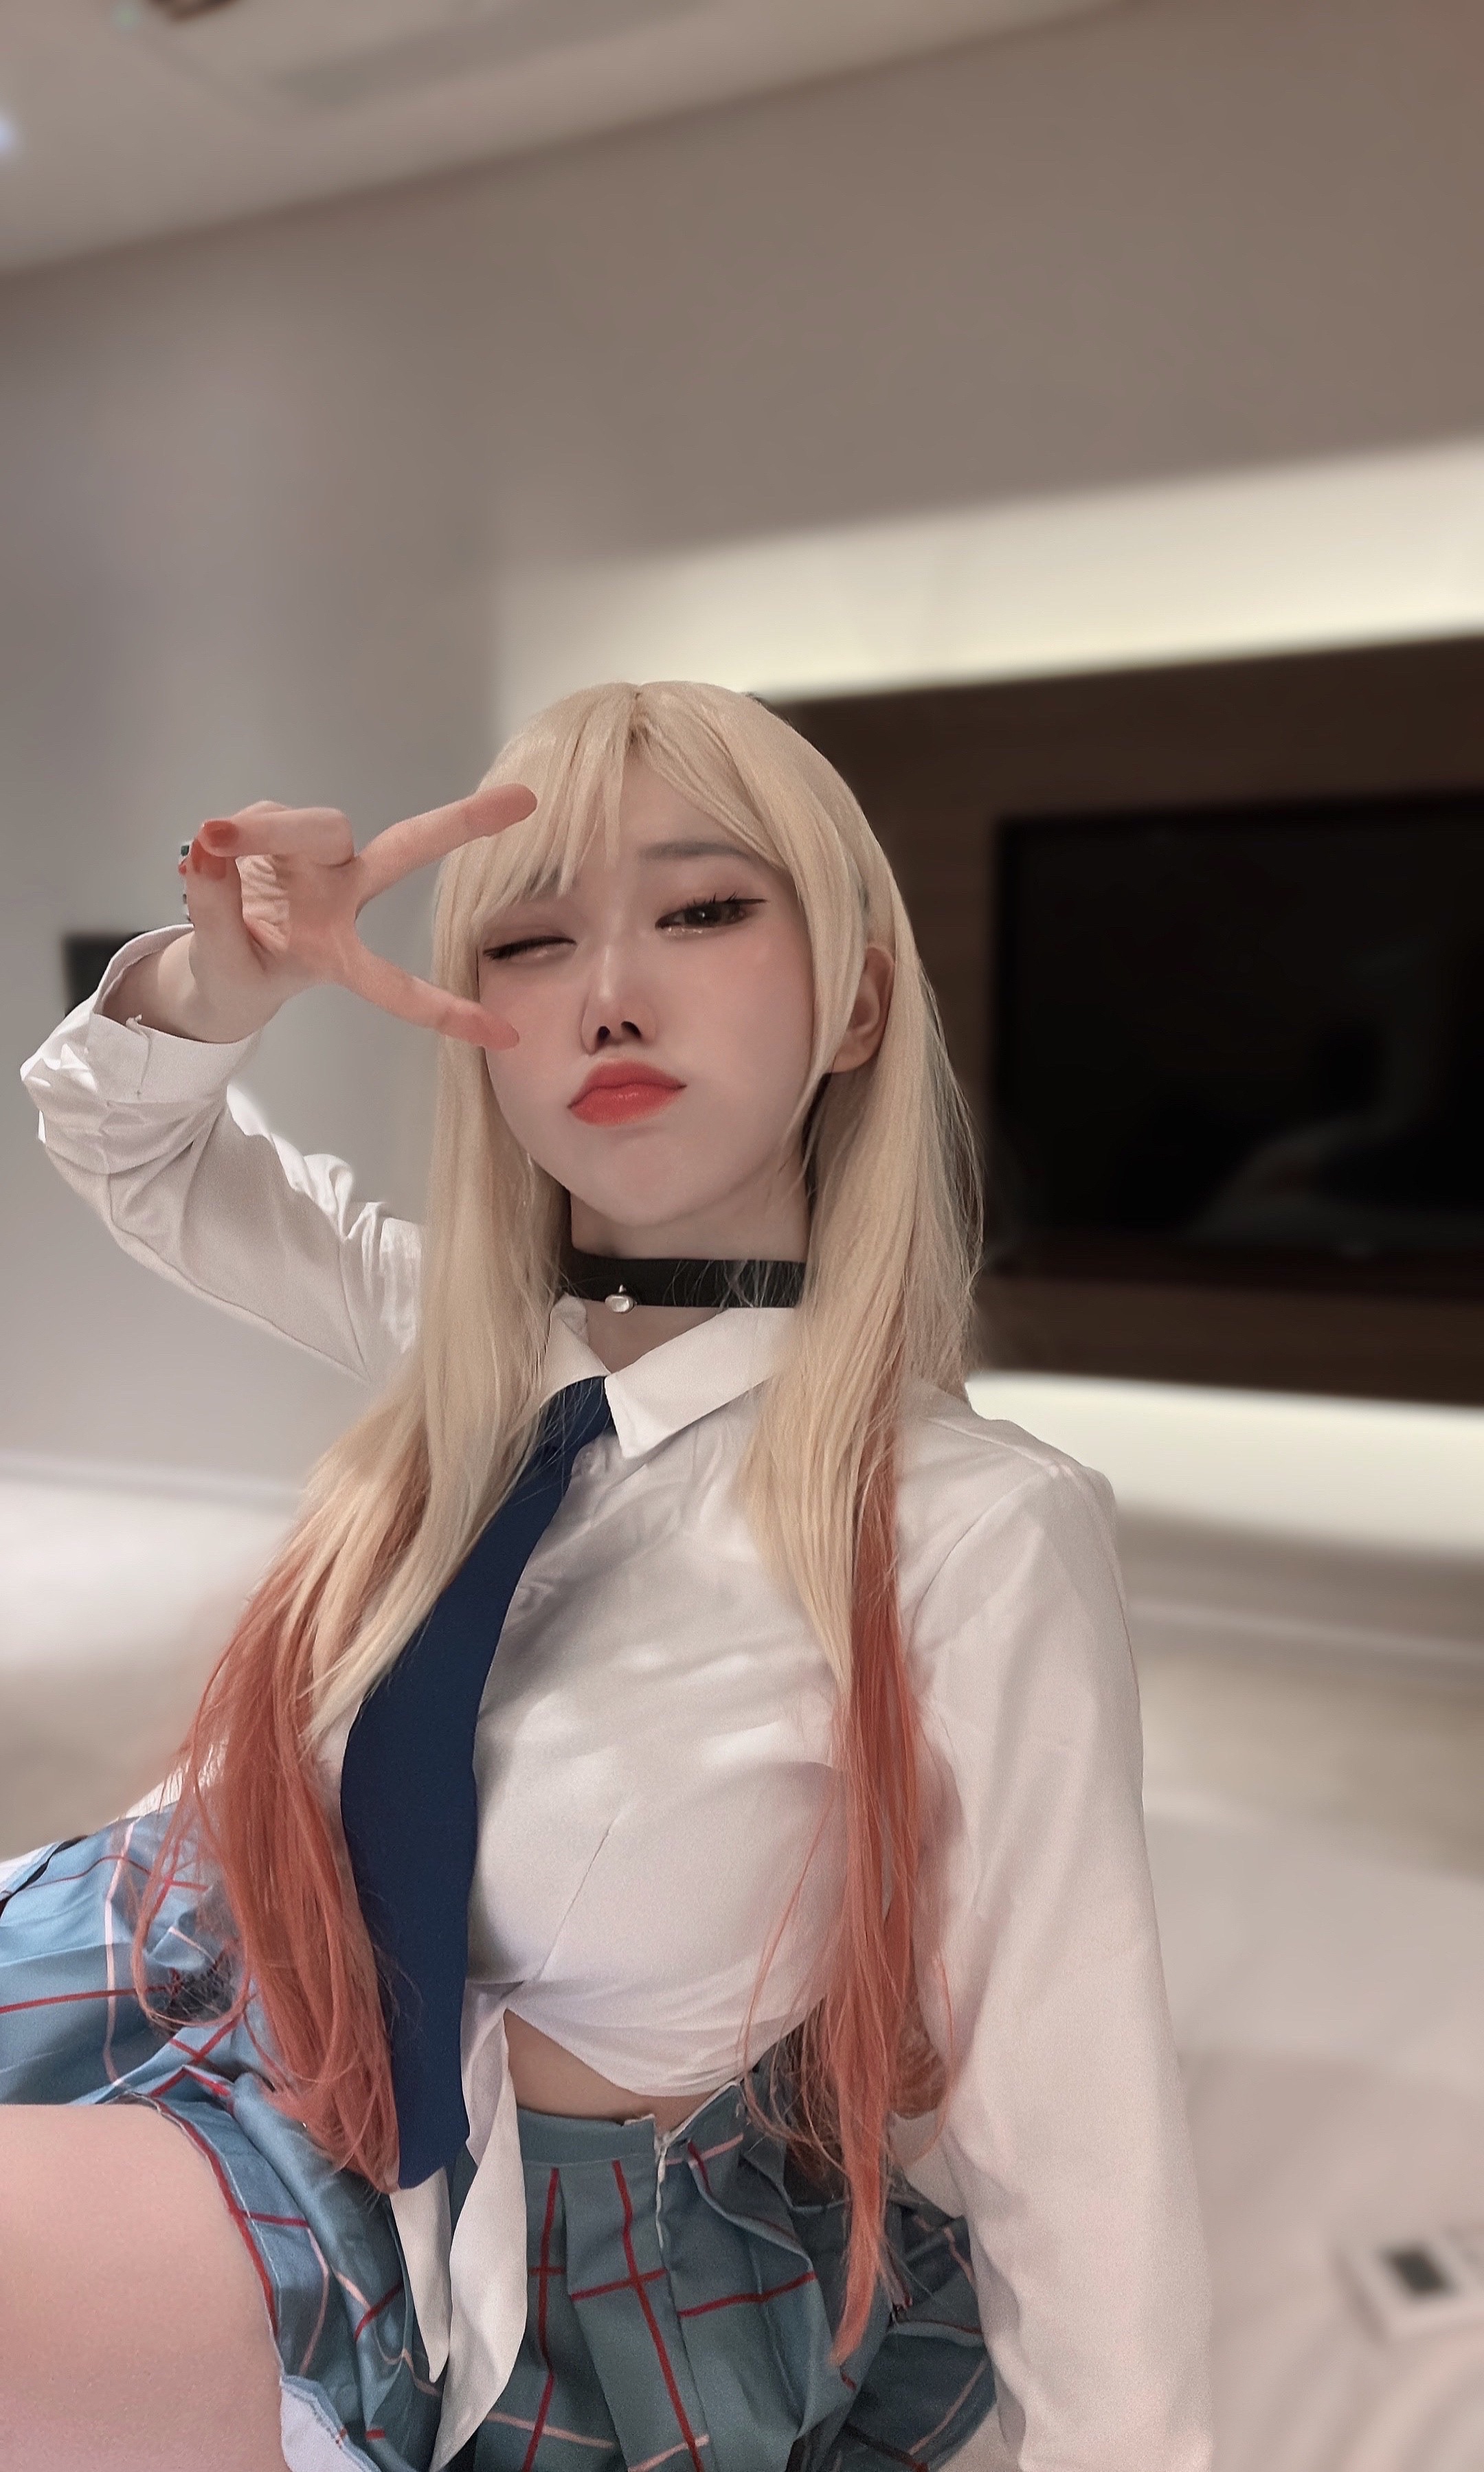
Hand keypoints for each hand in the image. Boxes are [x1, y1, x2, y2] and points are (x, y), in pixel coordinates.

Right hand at [170, 785, 536, 1049]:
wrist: (215, 956)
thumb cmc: (238, 974)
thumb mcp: (222, 965)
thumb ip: (213, 911)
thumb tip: (209, 848)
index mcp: (338, 955)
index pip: (397, 987)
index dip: (447, 1013)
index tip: (508, 1036)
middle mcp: (342, 898)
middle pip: (401, 851)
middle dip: (456, 825)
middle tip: (522, 802)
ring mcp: (318, 861)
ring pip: (312, 826)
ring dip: (262, 830)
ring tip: (211, 841)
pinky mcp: (286, 832)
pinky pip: (263, 818)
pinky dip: (231, 832)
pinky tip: (206, 847)